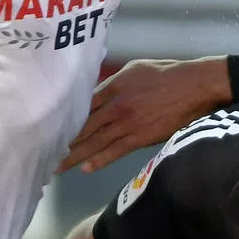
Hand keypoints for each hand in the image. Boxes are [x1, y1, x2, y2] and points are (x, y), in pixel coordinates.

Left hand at [58, 58, 231, 173]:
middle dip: (63, 142)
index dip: (65, 119)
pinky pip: (115, 151)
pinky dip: (99, 160)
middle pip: (83, 126)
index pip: (81, 105)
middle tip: (43, 153)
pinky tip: (86, 168)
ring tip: (57, 167)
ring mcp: (127, 122)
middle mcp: (116, 105)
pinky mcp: (141, 137)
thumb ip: (114, 81)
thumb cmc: (167, 74)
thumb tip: (98, 91)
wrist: (195, 86)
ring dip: (74, 156)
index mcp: (113, 86)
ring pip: (94, 142)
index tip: (49, 128)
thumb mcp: (135, 69)